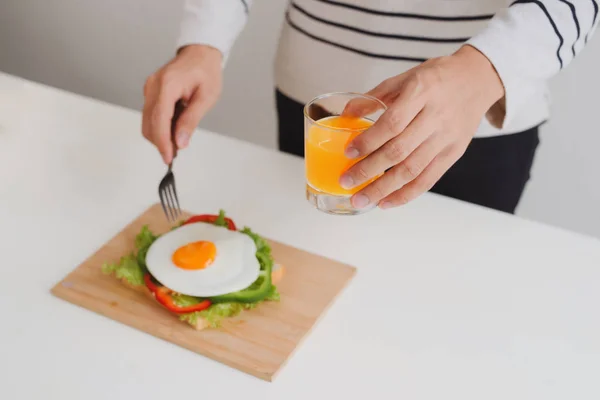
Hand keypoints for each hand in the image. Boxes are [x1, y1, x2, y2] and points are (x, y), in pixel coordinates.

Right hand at [142, 44, 222, 163]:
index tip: (168, 158)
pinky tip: (174, 128)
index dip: (162, 142)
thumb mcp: (206, 98)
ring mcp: (149, 88)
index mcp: (167, 85)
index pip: (159, 120)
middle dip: (161, 142)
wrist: (200, 53)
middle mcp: (153, 86)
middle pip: (149, 124)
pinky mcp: (150, 92)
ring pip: (147, 122)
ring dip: (160, 135)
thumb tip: (180, 142)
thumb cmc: (206, 72)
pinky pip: (150, 114)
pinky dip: (160, 126)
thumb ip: (191, 120)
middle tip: (177, 152)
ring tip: (179, 139)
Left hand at [339, 45, 504, 209]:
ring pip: (412, 170)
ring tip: (361, 200)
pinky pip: (428, 179)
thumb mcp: (406, 77)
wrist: (478, 79)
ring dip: (383, 188)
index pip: (392, 123)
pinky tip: (386, 202)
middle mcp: (435, 117)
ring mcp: (446, 138)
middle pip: (399, 151)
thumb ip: (376, 95)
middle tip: (346, 182)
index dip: (369, 141)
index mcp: (421, 92)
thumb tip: (347, 113)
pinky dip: (406, 194)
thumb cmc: (438, 77)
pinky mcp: (454, 153)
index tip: (349, 153)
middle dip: (369, 170)